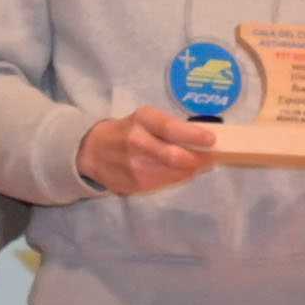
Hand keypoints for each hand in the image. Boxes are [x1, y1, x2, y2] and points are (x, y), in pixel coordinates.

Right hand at [78, 105, 218, 194]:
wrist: (92, 151)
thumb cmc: (127, 130)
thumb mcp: (144, 118)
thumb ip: (170, 127)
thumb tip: (203, 138)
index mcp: (141, 120)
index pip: (170, 128)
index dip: (193, 135)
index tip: (211, 140)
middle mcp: (137, 143)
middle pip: (174, 157)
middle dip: (198, 159)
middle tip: (212, 157)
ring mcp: (134, 167)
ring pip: (173, 173)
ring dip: (192, 170)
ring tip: (200, 164)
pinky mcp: (135, 185)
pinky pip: (165, 183)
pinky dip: (178, 177)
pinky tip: (181, 171)